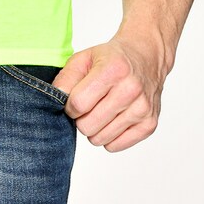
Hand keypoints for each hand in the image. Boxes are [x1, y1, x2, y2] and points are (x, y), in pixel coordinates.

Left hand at [51, 35, 165, 151]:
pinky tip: (113, 119)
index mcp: (113, 69)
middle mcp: (131, 90)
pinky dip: (108, 136)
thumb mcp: (84, 58)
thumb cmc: (111, 59)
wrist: (145, 57)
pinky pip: (115, 146)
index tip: (75, 99)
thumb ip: (65, 79)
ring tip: (101, 111)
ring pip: (100, 139)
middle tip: (88, 106)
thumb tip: (54, 101)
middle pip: (88, 126)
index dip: (70, 105)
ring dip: (94, 128)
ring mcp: (142, 109)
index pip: (78, 104)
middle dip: (81, 119)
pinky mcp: (149, 125)